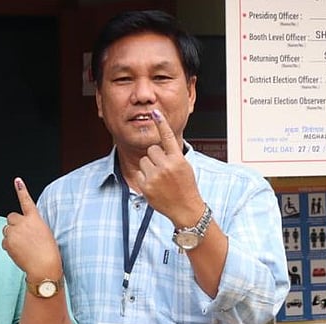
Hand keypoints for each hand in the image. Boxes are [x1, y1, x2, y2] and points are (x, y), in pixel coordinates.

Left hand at [2, 177, 62, 280]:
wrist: (43, 265)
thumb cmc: (48, 251)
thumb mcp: (44, 232)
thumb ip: (32, 226)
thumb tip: (19, 226)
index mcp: (35, 218)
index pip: (27, 201)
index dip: (22, 190)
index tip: (17, 181)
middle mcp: (23, 222)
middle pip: (11, 217)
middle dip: (14, 224)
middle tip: (23, 236)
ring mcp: (15, 231)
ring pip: (7, 229)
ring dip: (12, 235)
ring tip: (23, 246)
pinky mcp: (8, 241)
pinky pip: (5, 241)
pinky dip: (10, 246)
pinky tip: (19, 252)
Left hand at [135, 109, 204, 227]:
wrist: (185, 208)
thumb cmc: (185, 186)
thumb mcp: (184, 167)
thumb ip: (173, 155)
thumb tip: (159, 145)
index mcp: (178, 159)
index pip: (168, 138)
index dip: (161, 124)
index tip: (155, 113)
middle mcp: (166, 166)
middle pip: (151, 150)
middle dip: (155, 157)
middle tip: (164, 169)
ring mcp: (155, 176)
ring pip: (144, 160)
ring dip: (149, 167)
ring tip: (160, 178)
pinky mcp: (146, 186)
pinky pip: (139, 172)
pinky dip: (145, 178)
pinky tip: (155, 185)